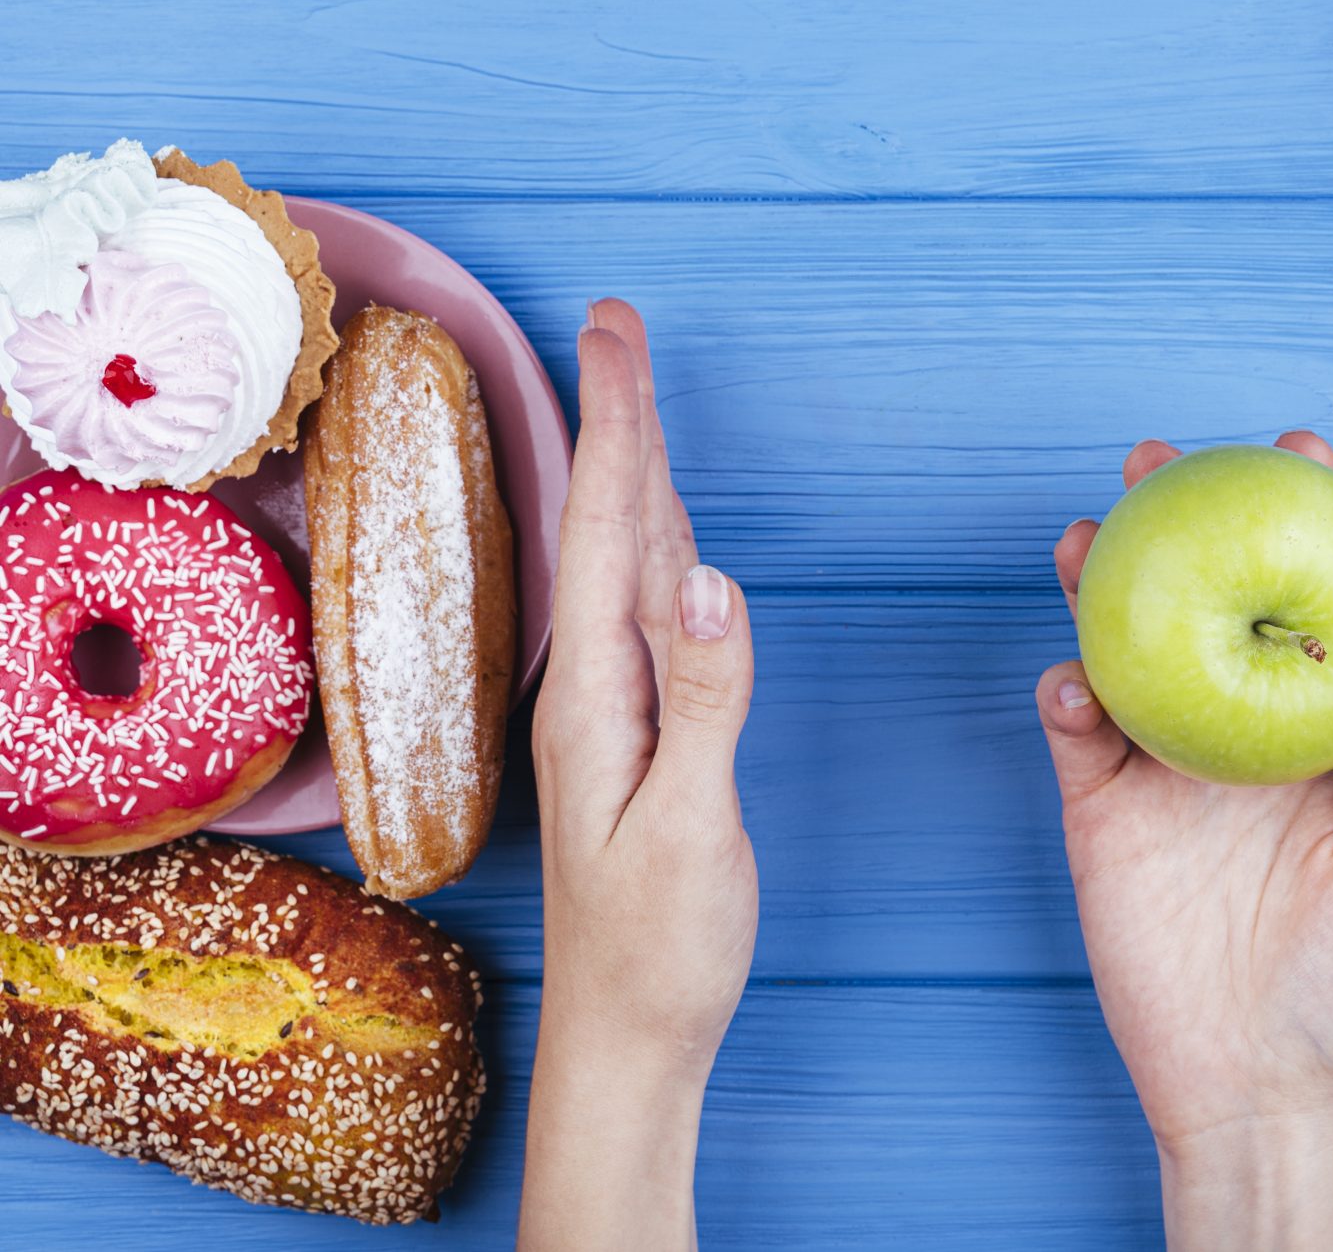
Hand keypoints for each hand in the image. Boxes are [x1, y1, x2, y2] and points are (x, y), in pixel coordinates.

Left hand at [519, 300, 756, 1251]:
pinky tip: (662, 537)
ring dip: (632, 472)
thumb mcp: (690, 824)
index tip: (614, 330)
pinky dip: (653, 545)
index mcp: (600, 696)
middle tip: (617, 326)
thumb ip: (704, 698)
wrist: (625, 1038)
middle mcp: (591, 690)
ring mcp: (608, 713)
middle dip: (618, 419)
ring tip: (634, 399)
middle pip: (609, 527)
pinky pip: (643, 613)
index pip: (613, 532)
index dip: (620, 423)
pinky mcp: (634, 739)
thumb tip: (709, 576)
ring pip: (624, 564)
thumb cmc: (660, 947)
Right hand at [1036, 432, 1332, 1251]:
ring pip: (1124, 649)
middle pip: (1201, 602)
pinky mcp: (1100, 811)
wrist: (1263, 1081)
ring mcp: (1162, 767)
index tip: (1302, 455)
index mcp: (1316, 731)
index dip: (1304, 525)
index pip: (1309, 606)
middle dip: (1178, 524)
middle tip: (1161, 459)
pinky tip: (1076, 677)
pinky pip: (1076, 732)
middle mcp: (1235, 731)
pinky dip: (1067, 692)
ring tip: (1087, 535)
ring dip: (1098, 586)